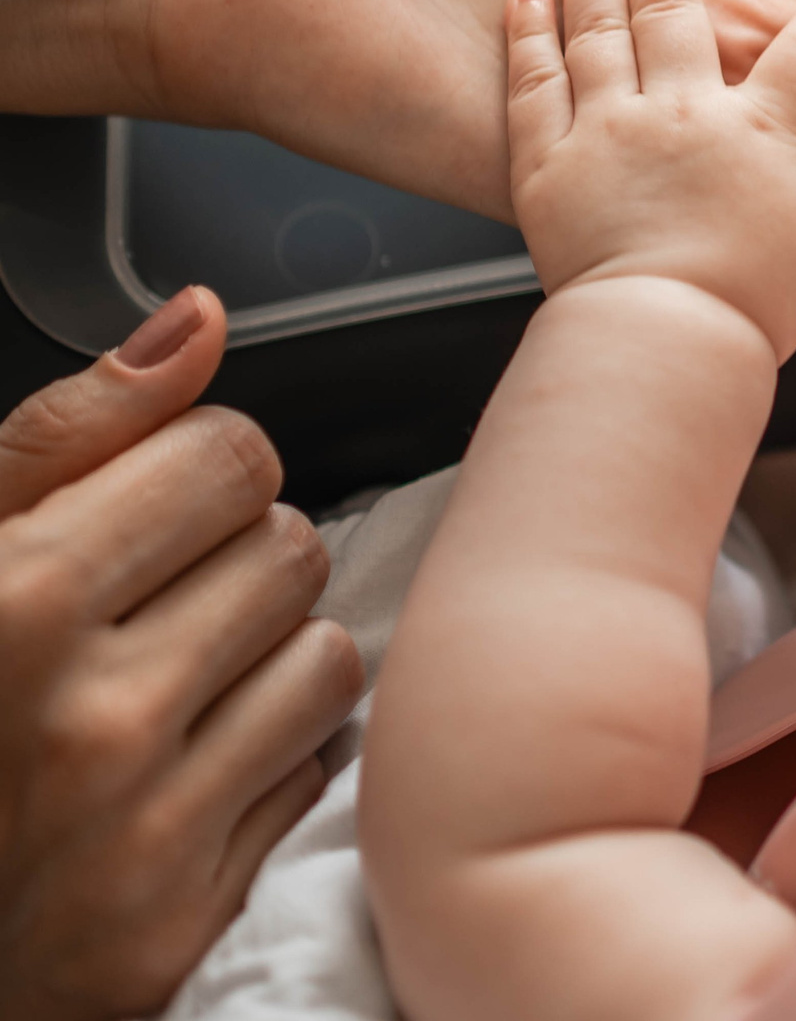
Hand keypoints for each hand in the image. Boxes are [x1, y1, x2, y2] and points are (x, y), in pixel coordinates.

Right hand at [0, 289, 361, 1020]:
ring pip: (326, 658)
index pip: (232, 456)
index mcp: (14, 603)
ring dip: (267, 658)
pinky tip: (182, 768)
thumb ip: (71, 434)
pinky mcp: (180, 918)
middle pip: (289, 550)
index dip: (196, 470)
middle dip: (234, 560)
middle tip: (150, 606)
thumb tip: (199, 316)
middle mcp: (86, 718)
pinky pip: (315, 773)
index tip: (152, 507)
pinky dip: (269, 759)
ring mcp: (140, 831)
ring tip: (169, 685)